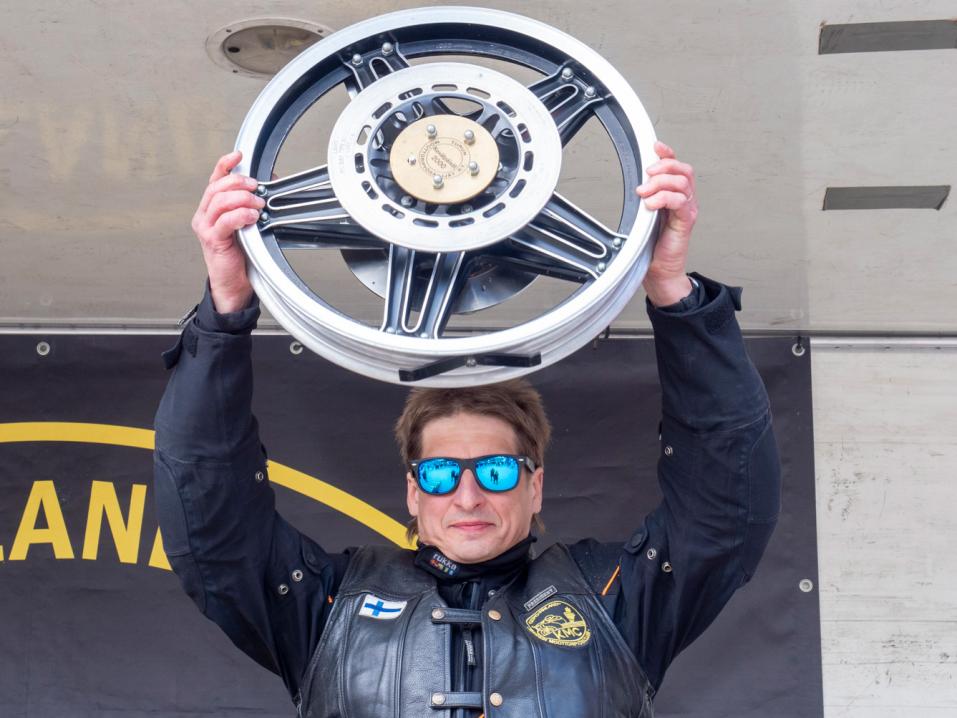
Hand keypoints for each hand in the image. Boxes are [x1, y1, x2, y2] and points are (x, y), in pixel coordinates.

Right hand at [190, 151, 262, 312]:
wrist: (233, 282)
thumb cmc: (239, 254)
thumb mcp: (247, 224)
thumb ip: (251, 205)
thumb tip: (269, 184)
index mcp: (210, 208)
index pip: (214, 179)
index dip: (225, 164)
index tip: (239, 155)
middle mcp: (204, 215)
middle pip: (217, 187)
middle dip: (239, 182)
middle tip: (256, 186)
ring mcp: (205, 227)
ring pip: (220, 201)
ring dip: (242, 198)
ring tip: (258, 204)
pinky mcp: (212, 239)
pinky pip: (225, 220)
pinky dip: (240, 215)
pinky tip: (252, 217)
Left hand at [636, 141, 698, 306]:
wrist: (659, 270)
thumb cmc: (651, 245)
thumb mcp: (645, 214)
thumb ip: (645, 197)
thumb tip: (635, 182)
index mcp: (677, 195)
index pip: (678, 167)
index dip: (668, 154)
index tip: (654, 147)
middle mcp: (686, 200)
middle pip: (683, 170)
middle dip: (664, 167)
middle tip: (646, 175)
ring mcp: (688, 210)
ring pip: (682, 183)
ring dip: (660, 183)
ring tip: (644, 194)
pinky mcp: (686, 222)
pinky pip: (680, 202)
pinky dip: (663, 199)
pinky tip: (650, 206)